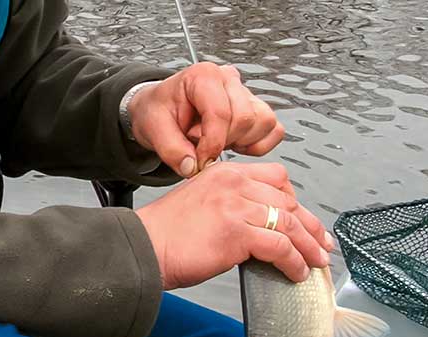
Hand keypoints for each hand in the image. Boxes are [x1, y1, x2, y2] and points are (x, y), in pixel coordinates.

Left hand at [127, 63, 283, 176]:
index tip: (200, 160)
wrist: (164, 110)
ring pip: (263, 122)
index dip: (212, 144)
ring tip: (218, 142)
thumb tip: (193, 168)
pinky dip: (258, 144)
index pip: (221, 112)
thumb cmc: (161, 112)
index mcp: (203, 76)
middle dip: (225, 142)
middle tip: (202, 146)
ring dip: (242, 142)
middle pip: (246, 118)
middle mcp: (229, 79)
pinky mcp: (258, 108)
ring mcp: (246, 92)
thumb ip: (171, 150)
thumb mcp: (153, 130)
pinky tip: (234, 144)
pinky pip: (274, 130)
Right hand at [135, 162, 334, 289]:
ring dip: (309, 247)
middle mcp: (235, 183)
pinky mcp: (238, 232)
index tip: (306, 221)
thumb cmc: (168, 235)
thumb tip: (261, 230)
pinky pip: (280, 247)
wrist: (143, 247)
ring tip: (318, 263)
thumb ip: (232, 207)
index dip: (296, 202)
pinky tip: (298, 273)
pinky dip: (294, 262)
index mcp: (226, 173)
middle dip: (311, 227)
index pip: (277, 178)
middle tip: (323, 245)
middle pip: (289, 202)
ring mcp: (238, 206)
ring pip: (290, 224)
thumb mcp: (203, 205)